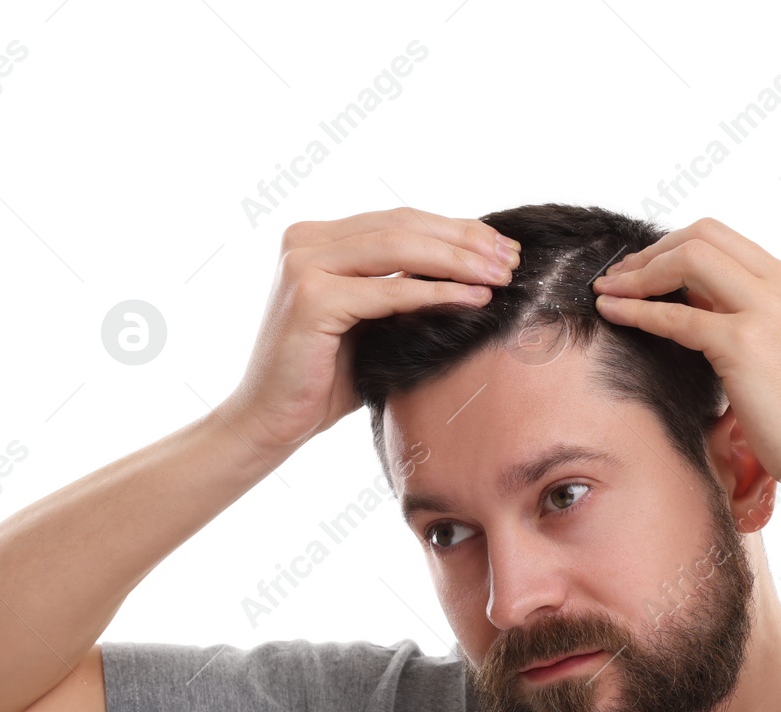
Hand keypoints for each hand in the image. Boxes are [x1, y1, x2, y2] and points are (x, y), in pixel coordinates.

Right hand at [224, 207, 520, 451]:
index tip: (501, 246)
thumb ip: (399, 287)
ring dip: (458, 260)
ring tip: (500, 275)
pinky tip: (473, 299)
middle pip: (402, 226)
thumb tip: (473, 266)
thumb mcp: (368, 320)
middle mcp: (304, 241)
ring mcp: (303, 266)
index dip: (454, 228)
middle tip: (511, 258)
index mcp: (315, 238)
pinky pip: (389, 292)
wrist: (270, 421)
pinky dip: (436, 293)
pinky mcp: (310, 299)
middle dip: (464, 240)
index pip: (398, 220)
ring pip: (398, 249)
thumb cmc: (322, 379)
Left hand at [590, 216, 780, 498]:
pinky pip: (676, 314)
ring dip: (639, 272)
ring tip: (607, 289)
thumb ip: (753, 318)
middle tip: (619, 276)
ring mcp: (772, 307)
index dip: (678, 251)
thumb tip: (695, 303)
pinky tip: (612, 312)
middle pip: (705, 235)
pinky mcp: (746, 342)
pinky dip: (637, 309)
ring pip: (689, 257)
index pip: (729, 243)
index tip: (645, 272)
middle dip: (652, 251)